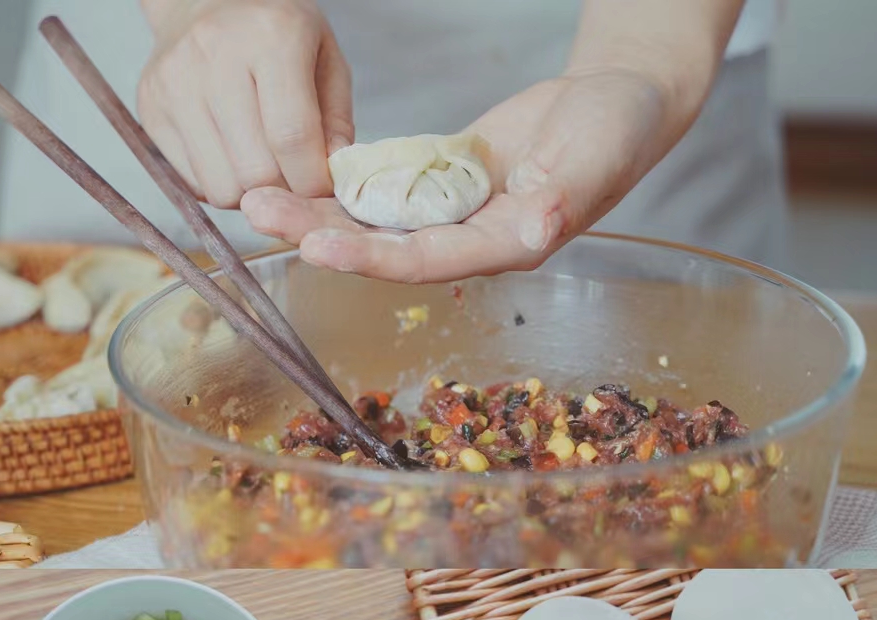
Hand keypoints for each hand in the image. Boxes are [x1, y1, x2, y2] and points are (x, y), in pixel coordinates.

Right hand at [138, 0, 352, 208]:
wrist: (205, 3)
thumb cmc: (273, 34)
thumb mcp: (325, 59)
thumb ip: (336, 121)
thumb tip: (333, 178)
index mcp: (271, 36)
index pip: (291, 136)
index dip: (312, 180)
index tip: (320, 188)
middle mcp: (215, 56)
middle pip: (255, 170)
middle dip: (282, 189)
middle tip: (291, 177)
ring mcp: (175, 84)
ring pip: (221, 187)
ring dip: (248, 192)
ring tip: (260, 164)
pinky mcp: (151, 110)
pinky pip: (193, 183)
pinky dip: (219, 184)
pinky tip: (229, 155)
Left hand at [241, 67, 688, 282]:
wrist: (618, 102)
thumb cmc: (619, 129)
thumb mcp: (598, 156)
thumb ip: (567, 195)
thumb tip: (537, 228)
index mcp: (504, 245)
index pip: (424, 260)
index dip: (370, 257)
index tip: (316, 246)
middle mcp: (469, 239)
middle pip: (382, 247)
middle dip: (319, 235)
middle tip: (258, 216)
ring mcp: (451, 214)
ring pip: (373, 223)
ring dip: (316, 214)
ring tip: (257, 201)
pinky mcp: (439, 185)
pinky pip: (382, 192)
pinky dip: (341, 188)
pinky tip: (296, 178)